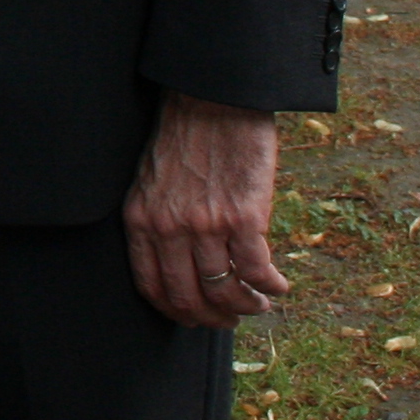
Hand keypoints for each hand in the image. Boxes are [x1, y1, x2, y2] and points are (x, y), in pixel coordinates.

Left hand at [122, 91, 289, 328]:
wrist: (213, 98)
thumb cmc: (185, 136)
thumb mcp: (152, 180)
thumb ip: (158, 220)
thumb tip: (180, 262)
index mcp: (141, 220)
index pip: (151, 287)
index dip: (176, 312)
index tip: (196, 318)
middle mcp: (169, 228)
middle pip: (189, 298)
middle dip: (214, 318)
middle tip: (232, 320)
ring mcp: (205, 225)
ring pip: (226, 291)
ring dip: (247, 306)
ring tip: (260, 303)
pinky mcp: (243, 217)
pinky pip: (256, 271)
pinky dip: (270, 286)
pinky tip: (278, 285)